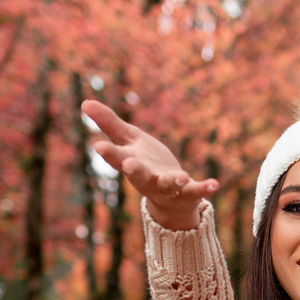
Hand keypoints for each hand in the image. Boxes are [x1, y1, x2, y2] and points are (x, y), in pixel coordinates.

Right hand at [82, 101, 217, 229]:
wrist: (169, 197)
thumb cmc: (145, 163)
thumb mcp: (128, 141)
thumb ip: (108, 123)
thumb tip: (84, 102)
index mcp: (131, 163)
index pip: (117, 158)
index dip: (109, 153)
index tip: (99, 146)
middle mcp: (147, 178)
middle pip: (139, 175)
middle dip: (135, 170)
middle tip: (130, 164)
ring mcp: (168, 187)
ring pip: (168, 184)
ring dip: (173, 181)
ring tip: (180, 176)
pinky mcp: (188, 192)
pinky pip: (197, 190)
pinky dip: (205, 188)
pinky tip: (215, 184)